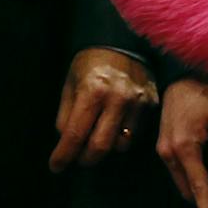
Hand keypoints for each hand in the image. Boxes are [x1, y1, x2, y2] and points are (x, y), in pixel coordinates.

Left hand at [48, 47, 157, 171]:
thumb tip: (65, 142)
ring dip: (105, 149)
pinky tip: (113, 128)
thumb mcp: (70, 82)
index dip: (64, 155)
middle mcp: (116, 99)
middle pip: (100, 146)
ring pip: (120, 145)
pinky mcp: (151, 104)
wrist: (122, 41)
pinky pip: (135, 134)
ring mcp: (137, 103)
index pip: (75, 134)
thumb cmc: (90, 62)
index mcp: (92, 91)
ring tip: (96, 140)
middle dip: (85, 159)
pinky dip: (121, 137)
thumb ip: (66, 114)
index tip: (56, 166)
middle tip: (77, 158)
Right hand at [156, 78, 207, 207]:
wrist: (181, 76)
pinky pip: (177, 169)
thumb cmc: (204, 94)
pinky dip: (190, 177)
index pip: (199, 187)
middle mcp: (169, 153)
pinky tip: (203, 175)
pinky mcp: (162, 144)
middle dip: (202, 201)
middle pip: (187, 188)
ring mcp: (163, 149)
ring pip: (181, 180)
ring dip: (195, 189)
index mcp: (185, 148)